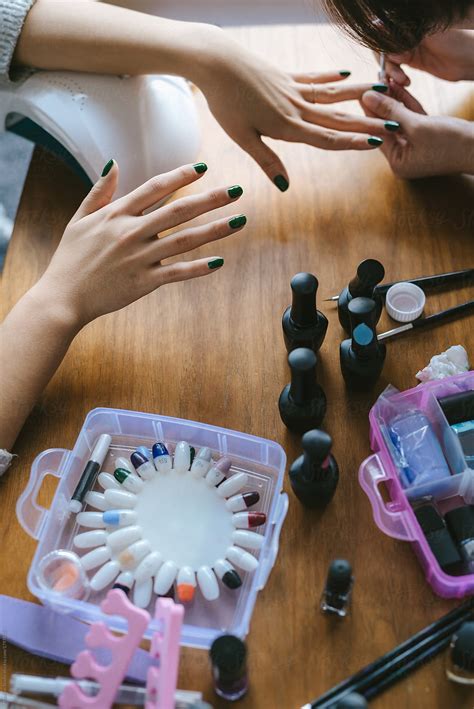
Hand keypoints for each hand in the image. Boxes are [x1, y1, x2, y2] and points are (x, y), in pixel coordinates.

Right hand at [36, 160, 246, 326]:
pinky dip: (199, 268)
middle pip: (179, 211)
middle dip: (211, 199)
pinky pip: (178, 273)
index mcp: (117, 214)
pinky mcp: (145, 282)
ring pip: (185, 240)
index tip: (204, 168)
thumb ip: (99, 192)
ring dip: (215, 229)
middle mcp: (131, 232)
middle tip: (237, 191)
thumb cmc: (70, 258)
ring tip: (240, 220)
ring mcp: (140, 258)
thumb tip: (115, 164)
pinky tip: (220, 261)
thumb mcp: (79, 219)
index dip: (181, 176)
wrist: (63, 297)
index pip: (155, 187)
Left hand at [192, 29, 393, 189]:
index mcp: (287, 126)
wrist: (217, 62)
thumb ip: (267, 160)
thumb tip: (285, 185)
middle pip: (337, 118)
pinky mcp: (285, 76)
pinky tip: (346, 74)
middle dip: (365, 123)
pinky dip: (331, 76)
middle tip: (393, 124)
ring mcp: (293, 89)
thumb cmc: (225, 102)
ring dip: (358, 96)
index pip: (327, 138)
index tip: (377, 144)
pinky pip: (314, 78)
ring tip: (382, 92)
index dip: (352, 142)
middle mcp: (296, 107)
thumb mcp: (243, 138)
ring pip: (332, 95)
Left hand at [360, 85, 473, 178]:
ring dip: (392, 100)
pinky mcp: (427, 137)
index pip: (377, 133)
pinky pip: (412, 118)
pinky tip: (397, 86)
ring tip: (382, 79)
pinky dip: (406, 103)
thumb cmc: (452, 142)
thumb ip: (392, 111)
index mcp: (398, 163)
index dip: (369, 111)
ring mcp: (415, 148)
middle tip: (370, 83)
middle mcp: (404, 158)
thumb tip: (366, 97)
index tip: (361, 90)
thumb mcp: (418, 125)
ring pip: (399, 120)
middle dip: (380, 104)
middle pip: (386, 127)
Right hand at [377, 29, 473, 85]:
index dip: (380, 45)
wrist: (469, 59)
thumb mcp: (426, 34)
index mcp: (409, 21)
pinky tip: (405, 82)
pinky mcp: (412, 61)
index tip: (384, 59)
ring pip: (388, 60)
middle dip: (385, 63)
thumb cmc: (454, 41)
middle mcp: (407, 32)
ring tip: (402, 81)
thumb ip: (402, 33)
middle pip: (383, 47)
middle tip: (390, 76)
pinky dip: (396, 78)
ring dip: (392, 73)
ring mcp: (409, 47)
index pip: (384, 30)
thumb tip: (377, 26)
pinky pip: (396, 70)